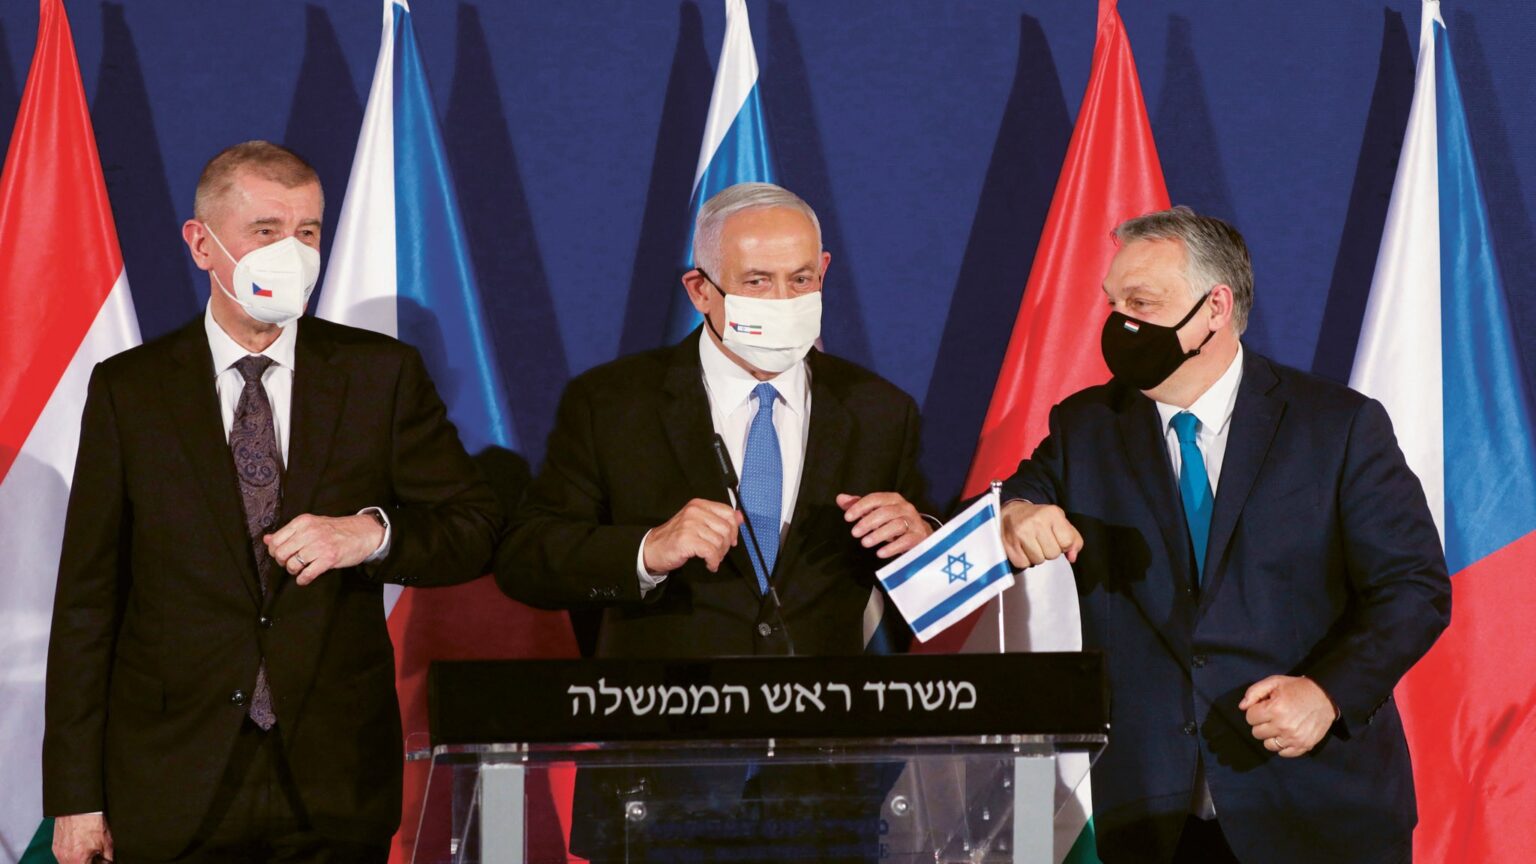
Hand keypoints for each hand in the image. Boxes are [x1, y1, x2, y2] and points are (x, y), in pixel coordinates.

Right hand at [53, 813, 112, 863]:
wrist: (79, 806)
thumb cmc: (92, 820)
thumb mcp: (107, 841)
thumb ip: (107, 858)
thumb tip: (109, 863)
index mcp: (78, 860)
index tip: (100, 861)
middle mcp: (65, 858)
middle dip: (87, 862)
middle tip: (94, 855)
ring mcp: (58, 852)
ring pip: (68, 863)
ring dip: (78, 860)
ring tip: (87, 849)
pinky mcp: (55, 846)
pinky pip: (63, 856)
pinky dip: (72, 854)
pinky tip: (80, 845)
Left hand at [264, 513, 385, 585]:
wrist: (363, 532)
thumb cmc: (337, 530)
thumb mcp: (311, 525)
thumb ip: (289, 532)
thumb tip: (266, 539)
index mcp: (303, 522)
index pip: (276, 540)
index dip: (275, 551)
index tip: (282, 554)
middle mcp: (309, 532)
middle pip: (281, 553)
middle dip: (283, 562)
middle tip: (290, 563)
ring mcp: (320, 545)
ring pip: (293, 564)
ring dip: (294, 571)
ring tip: (300, 569)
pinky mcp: (329, 558)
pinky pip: (307, 574)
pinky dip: (303, 579)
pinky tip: (305, 578)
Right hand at [643, 499, 742, 573]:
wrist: (652, 548)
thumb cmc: (676, 537)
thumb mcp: (698, 523)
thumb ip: (719, 519)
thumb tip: (741, 517)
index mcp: (699, 505)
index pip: (728, 512)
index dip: (734, 529)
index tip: (731, 541)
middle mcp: (694, 511)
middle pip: (726, 528)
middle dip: (726, 545)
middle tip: (718, 553)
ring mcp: (689, 525)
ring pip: (719, 541)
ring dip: (719, 555)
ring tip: (712, 559)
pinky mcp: (686, 540)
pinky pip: (710, 552)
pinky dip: (713, 561)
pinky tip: (709, 564)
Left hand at [836, 492, 932, 558]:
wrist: (921, 534)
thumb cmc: (895, 521)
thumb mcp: (878, 512)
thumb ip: (859, 506)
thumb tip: (840, 498)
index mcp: (893, 499)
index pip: (876, 498)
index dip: (860, 506)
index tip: (847, 517)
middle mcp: (905, 508)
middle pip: (886, 512)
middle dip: (868, 522)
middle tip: (854, 533)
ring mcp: (914, 522)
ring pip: (896, 525)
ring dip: (879, 534)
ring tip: (865, 543)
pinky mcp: (918, 537)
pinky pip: (906, 541)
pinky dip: (892, 547)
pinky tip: (880, 553)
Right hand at [1000, 500, 1082, 566]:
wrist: (1011, 512)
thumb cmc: (1039, 519)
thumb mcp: (1059, 521)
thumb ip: (1073, 539)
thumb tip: (1072, 557)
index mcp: (1052, 513)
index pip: (1067, 542)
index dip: (1063, 544)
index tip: (1055, 538)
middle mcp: (1036, 521)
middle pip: (1053, 554)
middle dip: (1049, 551)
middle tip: (1041, 541)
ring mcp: (1021, 532)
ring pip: (1038, 560)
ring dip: (1036, 556)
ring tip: (1031, 544)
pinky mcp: (1009, 543)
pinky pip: (1023, 563)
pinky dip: (1024, 560)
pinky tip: (1022, 548)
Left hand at [1240, 675, 1337, 757]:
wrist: (1326, 697)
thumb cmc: (1298, 688)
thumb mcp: (1274, 682)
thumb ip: (1254, 692)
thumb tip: (1242, 707)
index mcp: (1275, 709)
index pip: (1250, 718)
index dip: (1255, 711)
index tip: (1264, 707)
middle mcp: (1283, 726)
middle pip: (1257, 733)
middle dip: (1261, 723)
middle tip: (1272, 716)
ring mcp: (1294, 738)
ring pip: (1268, 745)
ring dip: (1271, 736)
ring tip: (1280, 726)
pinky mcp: (1303, 746)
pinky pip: (1283, 753)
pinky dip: (1283, 746)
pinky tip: (1287, 735)